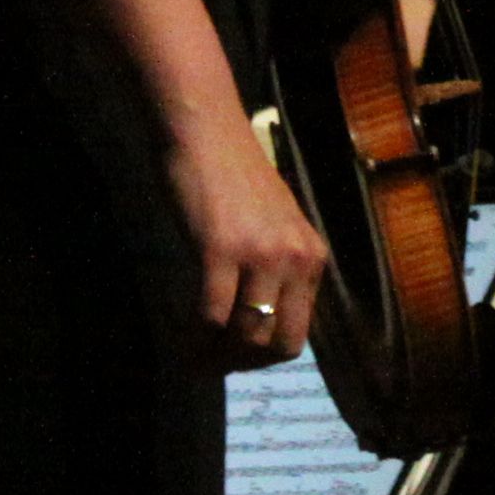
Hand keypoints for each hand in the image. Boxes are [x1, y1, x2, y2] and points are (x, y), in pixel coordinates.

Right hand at [171, 106, 329, 368]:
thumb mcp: (275, 225)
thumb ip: (277, 267)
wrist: (207, 131)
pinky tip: (181, 336)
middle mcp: (296, 259)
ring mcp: (262, 255)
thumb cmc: (233, 173)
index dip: (264, 356)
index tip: (235, 358)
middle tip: (213, 363)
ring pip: (246, 336)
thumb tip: (257, 319)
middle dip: (244, 364)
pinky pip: (211, 315)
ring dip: (217, 355)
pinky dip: (194, 337)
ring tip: (193, 354)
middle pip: (279, 344)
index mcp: (312, 256)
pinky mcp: (222, 250)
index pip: (299, 332)